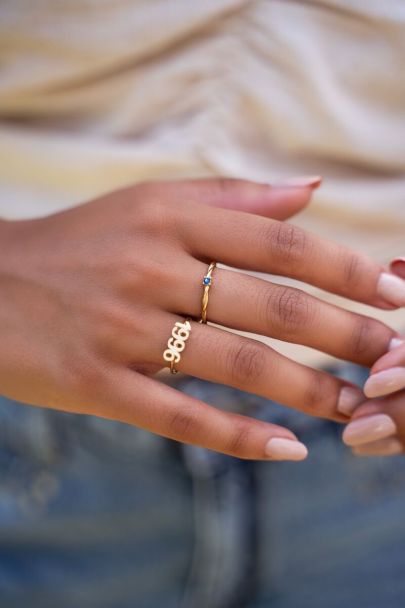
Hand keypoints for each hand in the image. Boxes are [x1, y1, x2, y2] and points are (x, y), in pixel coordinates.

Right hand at [0, 178, 401, 460]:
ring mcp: (123, 330)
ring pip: (235, 364)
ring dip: (305, 390)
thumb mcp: (150, 202)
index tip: (392, 292)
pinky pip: (180, 416)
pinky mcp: (98, 385)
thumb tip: (310, 193)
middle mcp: (151, 269)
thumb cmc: (81, 243)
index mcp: (168, 219)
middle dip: (343, 333)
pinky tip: (287, 451)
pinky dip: (238, 437)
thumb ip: (232, 198)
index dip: (344, 269)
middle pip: (269, 306)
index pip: (278, 244)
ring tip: (354, 407)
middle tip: (393, 356)